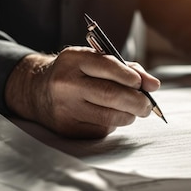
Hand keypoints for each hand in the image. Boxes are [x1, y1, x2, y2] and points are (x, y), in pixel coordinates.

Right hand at [5, 47, 159, 137]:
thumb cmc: (75, 74)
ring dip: (129, 115)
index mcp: (73, 59)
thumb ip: (125, 69)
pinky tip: (108, 117)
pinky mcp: (67, 129)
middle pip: (112, 95)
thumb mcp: (93, 61)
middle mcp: (66, 84)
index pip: (108, 67)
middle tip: (147, 105)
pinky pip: (101, 130)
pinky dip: (113, 125)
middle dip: (138, 102)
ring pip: (110, 117)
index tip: (145, 85)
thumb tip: (153, 85)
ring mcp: (65, 108)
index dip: (131, 78)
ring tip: (132, 111)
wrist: (36, 91)